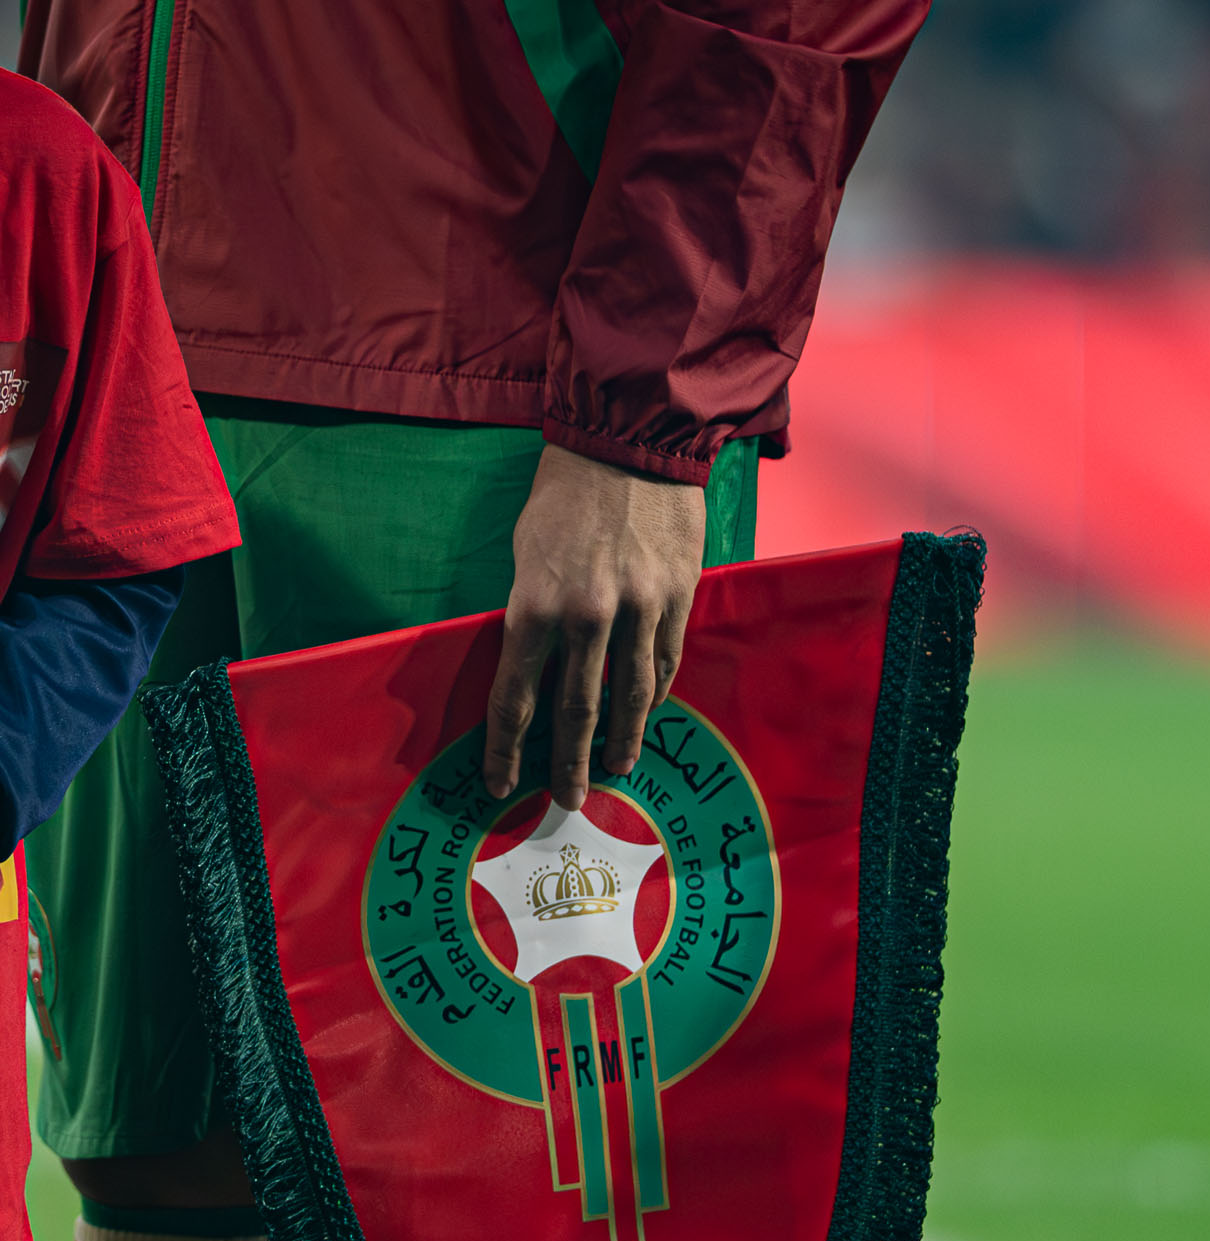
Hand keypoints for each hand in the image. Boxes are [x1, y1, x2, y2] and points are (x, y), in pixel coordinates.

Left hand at [484, 444, 705, 809]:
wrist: (630, 439)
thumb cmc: (565, 494)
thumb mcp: (525, 553)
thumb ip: (531, 615)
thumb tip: (532, 669)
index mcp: (536, 605)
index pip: (516, 699)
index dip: (506, 749)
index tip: (502, 784)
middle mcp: (587, 617)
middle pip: (575, 713)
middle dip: (568, 764)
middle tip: (567, 800)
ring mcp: (638, 611)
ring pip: (630, 698)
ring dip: (621, 741)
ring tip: (617, 769)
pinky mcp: (676, 599)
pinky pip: (664, 663)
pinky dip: (654, 695)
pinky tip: (647, 716)